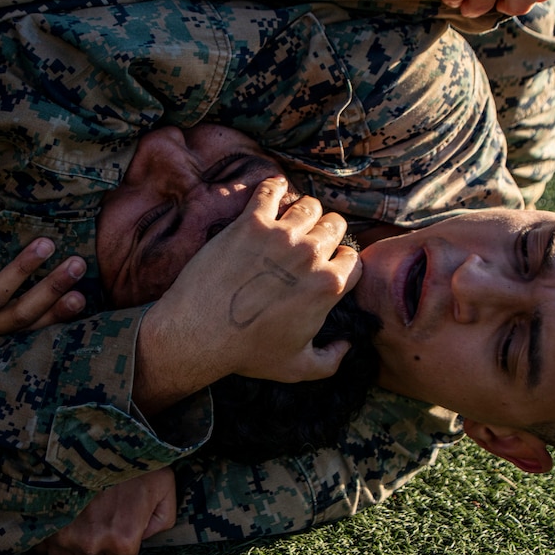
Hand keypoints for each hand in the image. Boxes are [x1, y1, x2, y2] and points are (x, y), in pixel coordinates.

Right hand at [34, 468, 175, 554]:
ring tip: (85, 521)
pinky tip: (66, 519)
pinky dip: (55, 539)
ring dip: (76, 547)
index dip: (122, 549)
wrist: (98, 432)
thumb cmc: (133, 457)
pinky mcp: (47, 523)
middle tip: (104, 523)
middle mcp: (93, 544)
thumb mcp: (165, 487)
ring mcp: (66, 535)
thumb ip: (163, 521)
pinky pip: (47, 548)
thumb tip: (146, 536)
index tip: (121, 533)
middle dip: (100, 549)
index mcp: (124, 540)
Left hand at [134, 177, 360, 413]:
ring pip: (309, 206)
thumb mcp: (298, 368)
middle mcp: (310, 255)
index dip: (343, 263)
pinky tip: (275, 189)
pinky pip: (270, 189)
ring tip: (293, 219)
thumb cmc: (247, 352)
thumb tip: (347, 345)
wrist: (200, 333)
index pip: (354, 260)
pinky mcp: (250, 222)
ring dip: (305, 212)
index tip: (331, 265)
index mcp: (327, 287)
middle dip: (328, 233)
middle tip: (311, 241)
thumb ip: (332, 360)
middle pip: (335, 226)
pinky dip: (275, 186)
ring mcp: (280, 235)